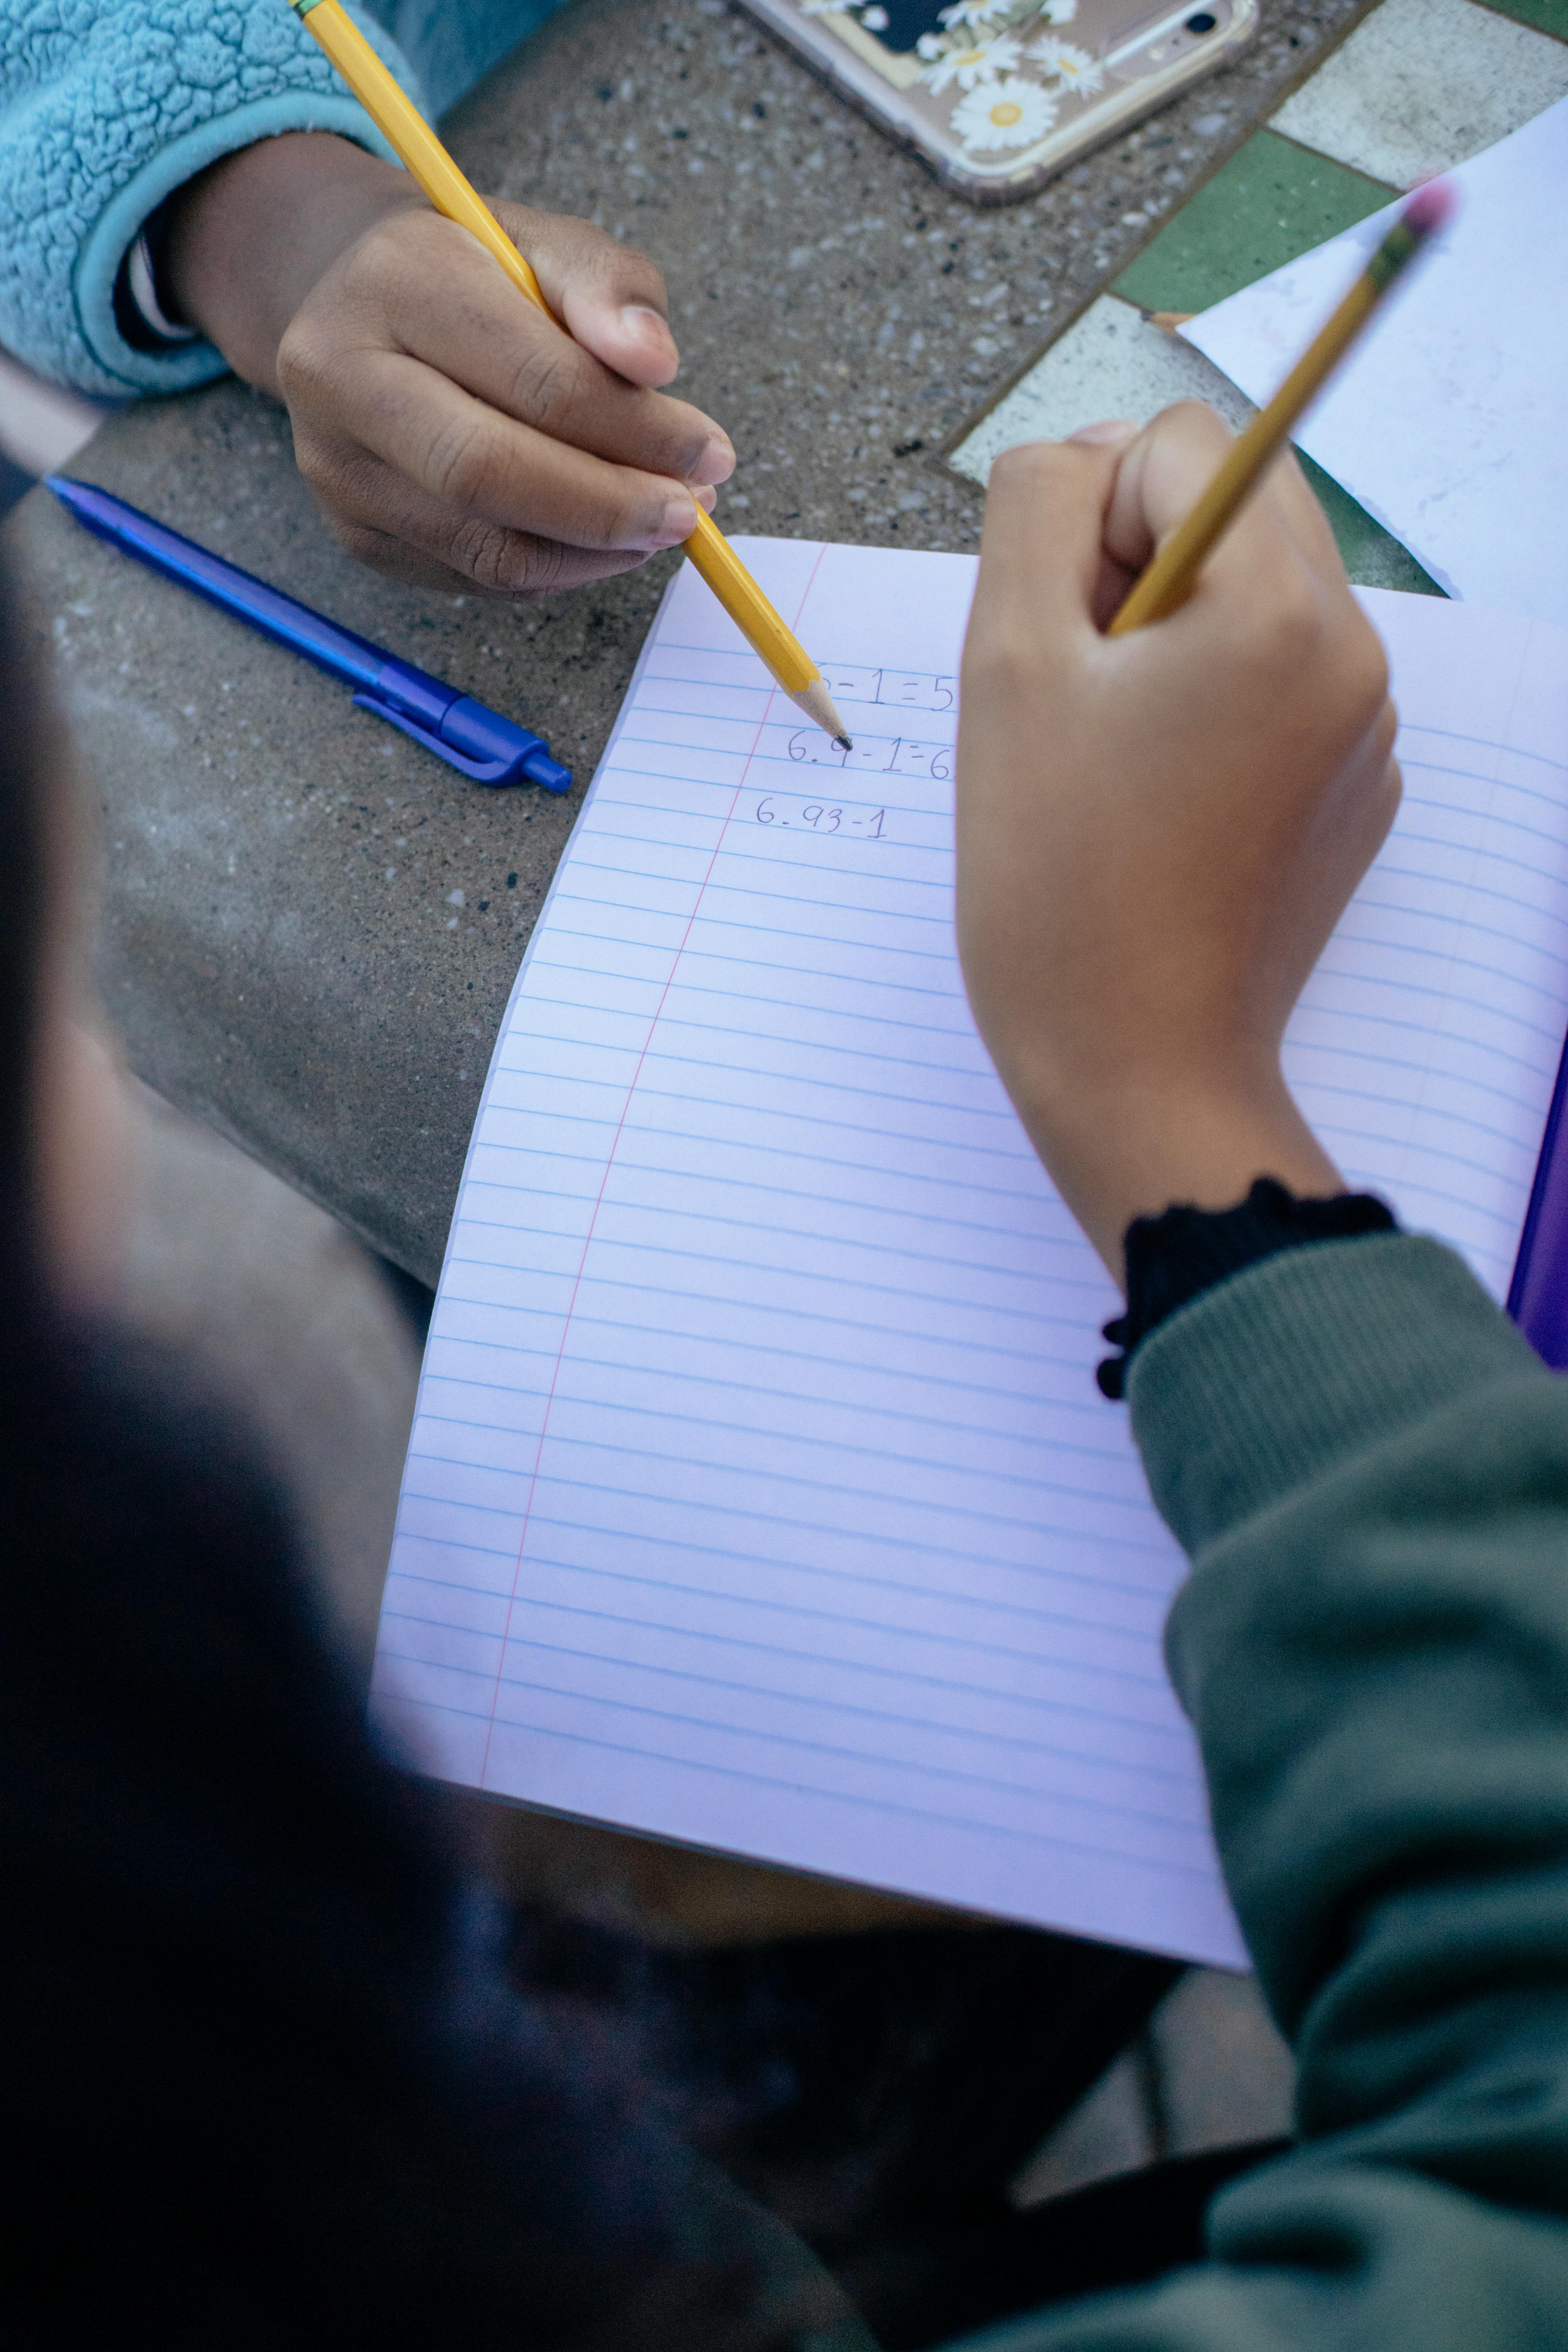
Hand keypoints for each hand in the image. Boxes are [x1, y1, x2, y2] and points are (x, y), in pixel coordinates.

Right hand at [163, 133, 733, 596]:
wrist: (357, 302)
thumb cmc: (473, 272)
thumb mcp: (549, 245)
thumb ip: (609, 288)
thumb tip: (656, 362)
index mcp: (395, 281)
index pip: (536, 380)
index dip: (636, 429)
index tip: (709, 450)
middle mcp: (341, 376)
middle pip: (489, 474)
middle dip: (609, 506)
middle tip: (688, 511)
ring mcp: (338, 466)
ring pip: (483, 547)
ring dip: (592, 552)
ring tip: (655, 525)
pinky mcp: (354, 532)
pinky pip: (474, 578)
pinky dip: (554, 570)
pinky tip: (598, 540)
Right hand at [955, 404, 1400, 1280]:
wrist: (1137, 1071)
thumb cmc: (1056, 886)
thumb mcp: (1004, 666)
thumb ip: (1035, 509)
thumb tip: (1085, 454)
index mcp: (1283, 610)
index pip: (1177, 443)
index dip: (1086, 519)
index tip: (1063, 640)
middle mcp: (1355, 653)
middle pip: (1231, 502)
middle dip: (1135, 566)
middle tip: (1084, 693)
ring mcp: (1368, 726)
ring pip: (1251, 591)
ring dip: (1167, 636)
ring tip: (1116, 757)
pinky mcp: (1356, 786)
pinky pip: (1276, 680)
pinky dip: (1208, 706)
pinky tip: (1158, 801)